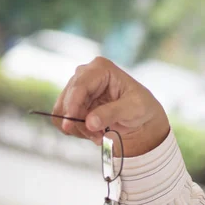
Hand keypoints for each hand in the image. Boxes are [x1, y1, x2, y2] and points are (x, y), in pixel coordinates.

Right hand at [52, 57, 169, 155]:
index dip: (73, 106)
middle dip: (79, 122)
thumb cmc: (142, 107)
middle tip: (97, 136)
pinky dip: (76, 130)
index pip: (79, 86)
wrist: (141, 118)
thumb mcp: (134, 109)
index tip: (70, 124)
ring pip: (62, 112)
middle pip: (67, 100)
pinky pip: (63, 120)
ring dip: (79, 128)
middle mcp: (84, 75)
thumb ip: (111, 113)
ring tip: (100, 135)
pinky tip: (93, 132)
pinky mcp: (73, 104)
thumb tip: (90, 122)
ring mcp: (77, 90)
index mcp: (101, 68)